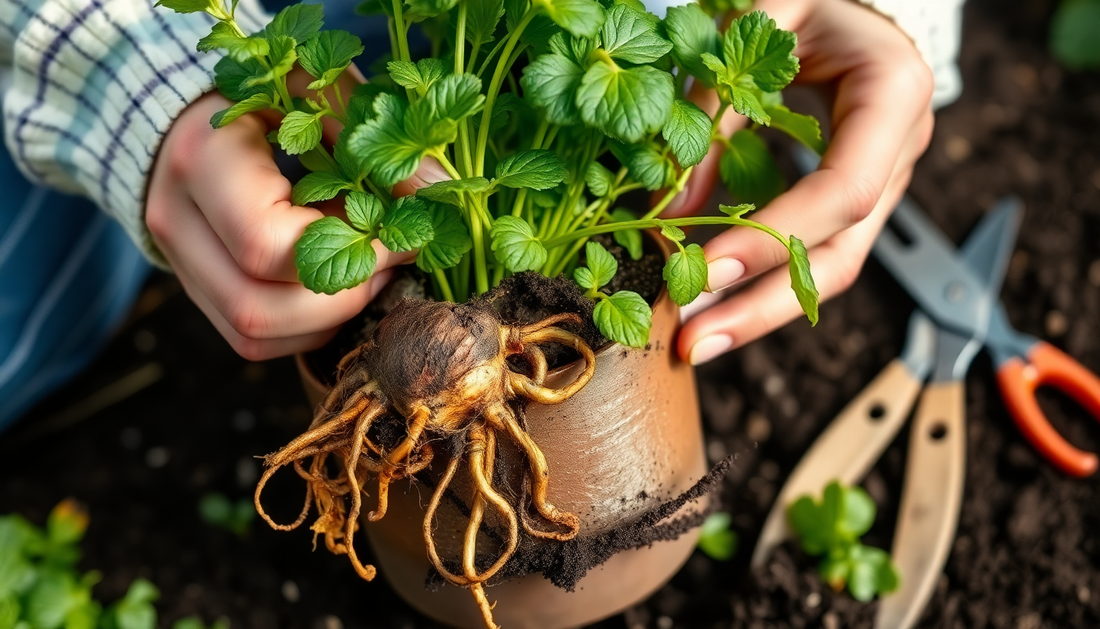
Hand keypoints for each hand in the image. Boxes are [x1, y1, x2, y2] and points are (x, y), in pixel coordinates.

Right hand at [147, 73, 443, 360]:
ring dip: (327, 319)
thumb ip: (373, 134)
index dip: (348, 251)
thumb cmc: (268, 89)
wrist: (195, 108)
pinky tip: (340, 284)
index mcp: (200, 160)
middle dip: (343, 297)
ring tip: (369, 273)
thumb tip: (439, 189)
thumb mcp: (319, 90)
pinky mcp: (198, 289)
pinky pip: (252, 339)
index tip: (399, 234)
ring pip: (252, 335)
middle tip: (391, 262)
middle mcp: (174, 220)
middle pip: (257, 306)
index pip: (267, 242)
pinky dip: (308, 326)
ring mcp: (180, 263)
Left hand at [667, 0, 934, 363]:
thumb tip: (671, 209)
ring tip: (693, 340)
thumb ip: (714, 106)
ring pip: (830, 269)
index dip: (775, 239)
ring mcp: (882, 178)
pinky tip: (714, 305)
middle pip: (841, 255)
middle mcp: (900, 149)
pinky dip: (763, 284)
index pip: (843, 192)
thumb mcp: (756, 23)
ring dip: (759, 312)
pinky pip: (813, 253)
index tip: (704, 269)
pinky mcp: (853, 196)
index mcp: (894, 95)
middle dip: (763, 308)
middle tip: (690, 344)